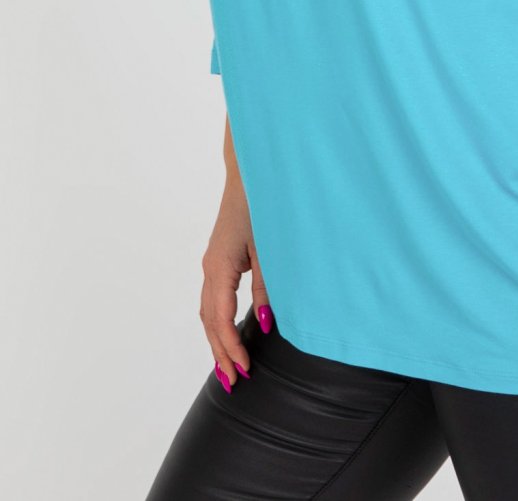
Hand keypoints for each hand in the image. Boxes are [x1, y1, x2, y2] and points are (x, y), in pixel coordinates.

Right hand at [199, 180, 272, 390]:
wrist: (250, 175)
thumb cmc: (263, 207)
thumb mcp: (269, 249)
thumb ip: (267, 287)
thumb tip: (267, 323)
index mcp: (220, 267)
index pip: (220, 319)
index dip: (231, 347)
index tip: (243, 370)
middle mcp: (209, 268)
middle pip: (209, 321)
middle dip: (220, 352)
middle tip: (233, 383)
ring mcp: (211, 264)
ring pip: (207, 312)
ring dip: (217, 340)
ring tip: (227, 368)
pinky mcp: (217, 259)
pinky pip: (212, 299)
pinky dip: (218, 322)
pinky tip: (227, 334)